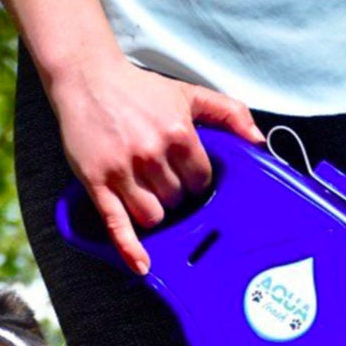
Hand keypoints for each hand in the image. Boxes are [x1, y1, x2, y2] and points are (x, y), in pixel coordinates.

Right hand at [47, 55, 264, 273]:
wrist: (87, 79)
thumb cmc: (137, 90)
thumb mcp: (188, 93)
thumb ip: (229, 113)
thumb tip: (258, 140)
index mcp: (179, 134)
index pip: (201, 182)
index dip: (196, 184)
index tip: (186, 179)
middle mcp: (153, 154)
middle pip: (177, 201)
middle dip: (174, 197)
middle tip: (162, 182)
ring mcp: (124, 171)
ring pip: (153, 216)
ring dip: (154, 213)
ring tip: (146, 196)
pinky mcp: (99, 183)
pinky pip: (117, 224)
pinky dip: (130, 248)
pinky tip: (141, 265)